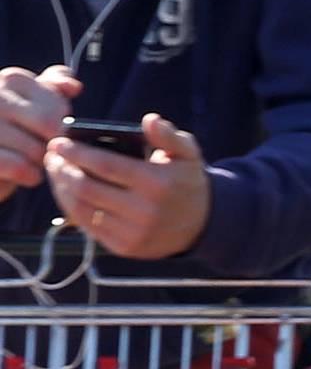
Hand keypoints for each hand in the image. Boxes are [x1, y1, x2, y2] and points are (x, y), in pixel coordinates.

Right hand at [0, 63, 79, 191]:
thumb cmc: (14, 130)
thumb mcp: (33, 103)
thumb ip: (53, 88)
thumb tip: (74, 86)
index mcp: (11, 79)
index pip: (57, 104)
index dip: (63, 125)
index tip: (54, 133)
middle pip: (49, 126)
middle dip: (54, 144)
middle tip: (46, 151)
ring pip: (36, 149)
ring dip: (41, 162)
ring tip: (32, 161)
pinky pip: (20, 167)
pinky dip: (29, 175)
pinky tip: (25, 174)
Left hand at [43, 113, 210, 260]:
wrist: (201, 224)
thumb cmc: (185, 180)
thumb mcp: (187, 153)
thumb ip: (168, 134)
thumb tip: (150, 120)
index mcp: (158, 184)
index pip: (106, 166)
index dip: (77, 153)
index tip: (58, 142)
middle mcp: (145, 211)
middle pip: (88, 188)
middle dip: (62, 169)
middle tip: (51, 155)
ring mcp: (133, 233)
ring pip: (82, 209)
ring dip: (61, 188)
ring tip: (55, 171)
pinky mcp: (124, 248)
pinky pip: (88, 226)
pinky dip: (71, 207)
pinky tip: (66, 191)